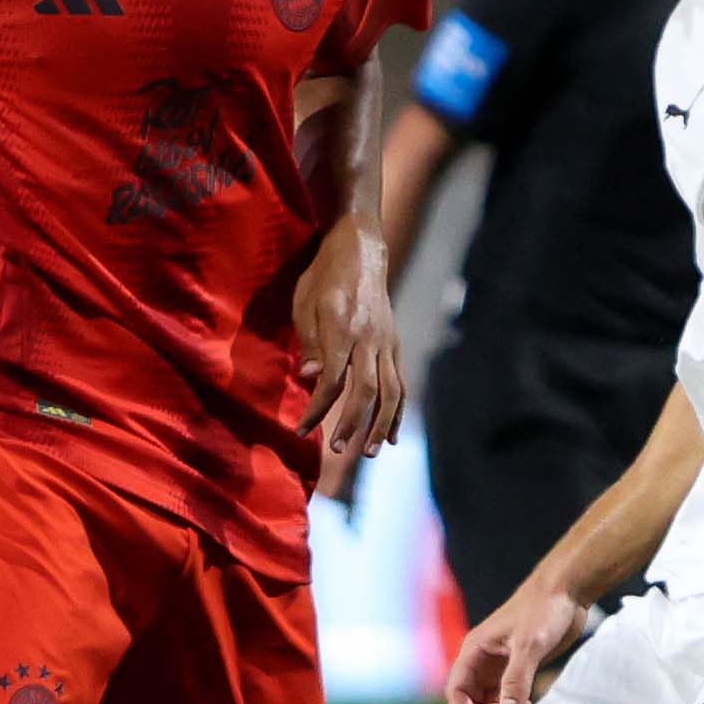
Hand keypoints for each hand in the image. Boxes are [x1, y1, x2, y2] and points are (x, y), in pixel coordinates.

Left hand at [292, 236, 406, 495]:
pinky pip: (400, 383)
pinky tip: (391, 436)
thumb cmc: (323, 277)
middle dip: (353, 423)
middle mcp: (370, 338)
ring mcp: (387, 342)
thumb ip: (310, 342)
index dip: (319, 407)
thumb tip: (310, 378)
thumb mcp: (304, 303)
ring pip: (391, 391)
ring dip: (381, 424)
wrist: (360, 250)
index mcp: (343, 327)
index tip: (303, 429)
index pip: (334, 378)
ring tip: (370, 453)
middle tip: (337, 449)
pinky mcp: (394, 344)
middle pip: (367, 390)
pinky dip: (397, 412)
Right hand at [444, 581, 592, 703]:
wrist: (567, 591)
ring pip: (489, 701)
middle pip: (470, 701)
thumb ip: (516, 680)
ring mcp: (500, 665)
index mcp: (474, 651)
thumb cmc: (543, 609)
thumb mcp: (529, 645)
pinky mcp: (519, 667)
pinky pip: (508, 696)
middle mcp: (482, 660)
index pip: (456, 691)